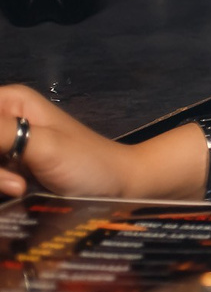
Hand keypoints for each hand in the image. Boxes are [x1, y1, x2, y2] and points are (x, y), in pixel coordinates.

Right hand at [0, 84, 138, 199]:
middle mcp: (2, 117)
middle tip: (15, 180)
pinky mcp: (8, 167)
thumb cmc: (87, 162)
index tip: (3, 160)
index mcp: (8, 101)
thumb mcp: (42, 145)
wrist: (117, 186)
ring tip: (20, 186)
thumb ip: (0, 133)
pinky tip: (20, 190)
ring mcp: (4, 144)